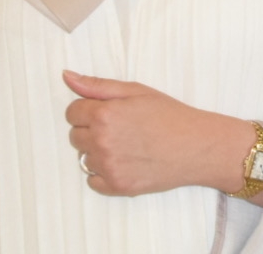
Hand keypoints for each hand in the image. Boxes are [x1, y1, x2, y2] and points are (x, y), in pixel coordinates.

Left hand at [63, 71, 258, 199]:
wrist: (196, 146)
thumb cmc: (169, 115)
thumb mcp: (136, 91)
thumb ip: (97, 85)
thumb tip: (66, 76)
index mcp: (104, 114)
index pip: (72, 112)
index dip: (88, 110)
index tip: (107, 112)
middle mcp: (101, 141)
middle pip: (75, 135)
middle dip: (91, 130)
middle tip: (120, 128)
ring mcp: (108, 167)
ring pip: (83, 158)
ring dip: (97, 151)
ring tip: (125, 145)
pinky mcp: (116, 187)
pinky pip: (92, 181)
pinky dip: (103, 173)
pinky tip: (124, 162)